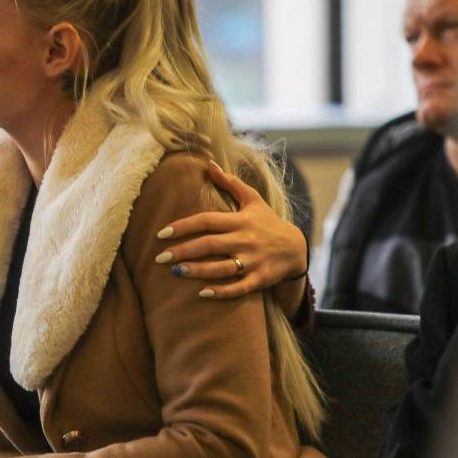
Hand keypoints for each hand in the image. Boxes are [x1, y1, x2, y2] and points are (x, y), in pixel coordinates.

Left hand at [154, 163, 307, 299]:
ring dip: (197, 271)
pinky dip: (222, 292)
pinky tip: (202, 293)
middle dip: (183, 251)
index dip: (183, 226)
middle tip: (160, 258)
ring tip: (175, 273)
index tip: (162, 234)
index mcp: (241, 220)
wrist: (297, 249)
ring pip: (221, 268)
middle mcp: (246, 240)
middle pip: (210, 245)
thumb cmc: (268, 222)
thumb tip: (209, 164)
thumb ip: (230, 183)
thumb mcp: (253, 200)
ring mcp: (253, 261)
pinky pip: (239, 288)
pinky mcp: (260, 280)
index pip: (207, 220)